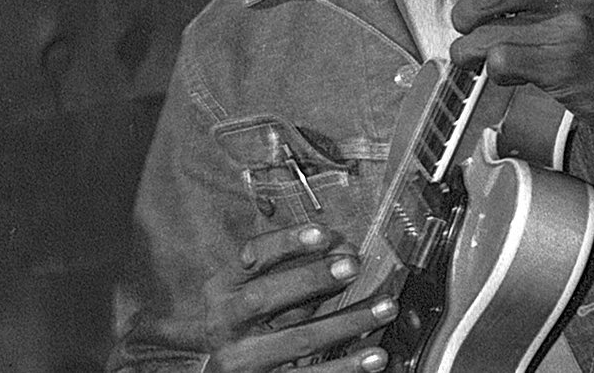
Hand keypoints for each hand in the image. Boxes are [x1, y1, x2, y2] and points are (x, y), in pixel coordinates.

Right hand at [203, 224, 397, 371]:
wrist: (209, 371)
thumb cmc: (243, 322)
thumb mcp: (254, 291)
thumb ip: (294, 272)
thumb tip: (344, 252)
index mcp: (223, 288)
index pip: (253, 257)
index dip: (287, 243)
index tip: (323, 234)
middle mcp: (226, 324)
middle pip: (265, 297)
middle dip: (312, 279)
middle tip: (353, 266)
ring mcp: (242, 361)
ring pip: (299, 340)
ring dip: (347, 323)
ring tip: (384, 308)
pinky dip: (346, 367)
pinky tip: (374, 357)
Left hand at [448, 0, 593, 161]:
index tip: (483, 3)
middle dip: (465, 16)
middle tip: (467, 31)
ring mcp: (572, 21)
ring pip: (486, 31)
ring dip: (470, 51)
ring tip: (477, 59)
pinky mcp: (564, 60)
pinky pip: (499, 59)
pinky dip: (494, 72)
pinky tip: (508, 74)